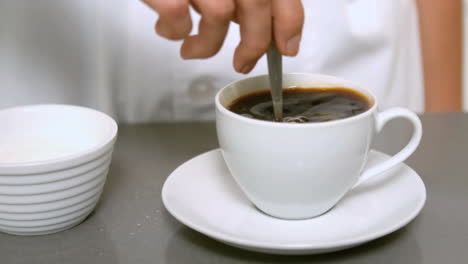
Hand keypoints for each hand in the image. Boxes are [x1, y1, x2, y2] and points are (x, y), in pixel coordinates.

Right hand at [142, 0, 303, 73]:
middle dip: (254, 44)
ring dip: (208, 45)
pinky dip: (175, 31)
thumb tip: (260, 26)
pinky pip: (178, 17)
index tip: (286, 47)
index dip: (289, 22)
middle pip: (256, 5)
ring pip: (219, 15)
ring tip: (191, 49)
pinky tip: (168, 29)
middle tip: (243, 63)